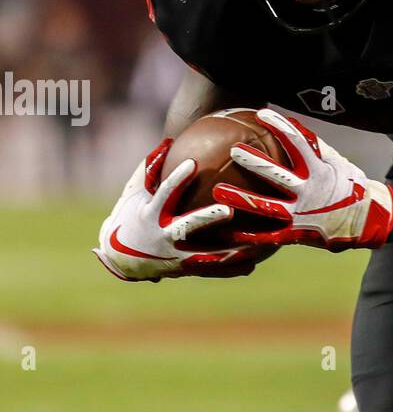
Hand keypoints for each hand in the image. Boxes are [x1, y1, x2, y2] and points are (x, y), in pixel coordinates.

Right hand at [93, 137, 258, 281]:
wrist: (121, 257)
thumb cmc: (131, 215)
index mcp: (150, 214)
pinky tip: (252, 265)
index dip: (177, 179)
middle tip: (228, 211)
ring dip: (227, 251)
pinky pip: (209, 271)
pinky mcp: (184, 269)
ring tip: (252, 247)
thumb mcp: (135, 191)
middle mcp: (162, 236)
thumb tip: (169, 140)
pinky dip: (229, 269)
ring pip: (204, 255)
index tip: (192, 163)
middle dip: (206, 219)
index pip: (165, 193)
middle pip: (187, 227)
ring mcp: (174, 255)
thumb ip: (151, 167)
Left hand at [212, 108, 392, 250]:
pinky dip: (252, 235)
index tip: (262, 114)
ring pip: (268, 206)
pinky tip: (231, 232)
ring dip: (242, 199)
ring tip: (218, 192)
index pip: (298, 143)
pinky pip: (271, 236)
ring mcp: (302, 214)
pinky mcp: (299, 234)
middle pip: (277, 175)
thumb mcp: (337, 162)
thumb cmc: (351, 186)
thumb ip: (314, 146)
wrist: (370, 220)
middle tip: (234, 150)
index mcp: (320, 171)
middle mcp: (310, 192)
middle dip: (255, 162)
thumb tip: (291, 124)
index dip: (280, 127)